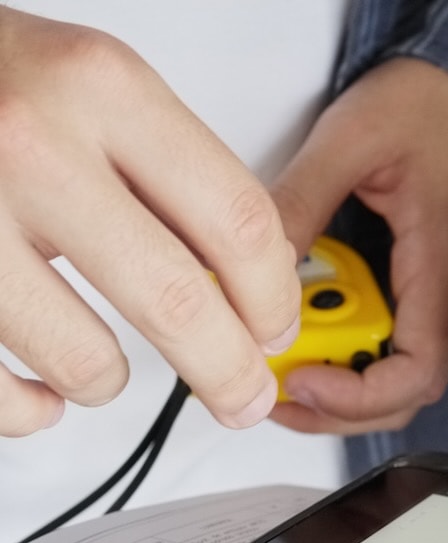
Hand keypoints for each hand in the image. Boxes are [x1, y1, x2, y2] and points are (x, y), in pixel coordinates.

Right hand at [0, 9, 300, 437]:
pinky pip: (2, 392)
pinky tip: (42, 389)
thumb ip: (173, 169)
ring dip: (108, 382)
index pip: (237, 222)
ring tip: (105, 368)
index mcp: (102, 90)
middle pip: (178, 302)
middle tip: (244, 395)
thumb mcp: (96, 84)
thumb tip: (258, 274)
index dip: (272, 296)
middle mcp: (34, 147)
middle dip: (229, 372)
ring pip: (86, 361)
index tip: (275, 329)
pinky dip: (31, 408)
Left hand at [268, 57, 447, 433]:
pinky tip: (323, 321)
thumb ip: (299, 204)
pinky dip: (362, 345)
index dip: (353, 400)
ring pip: (404, 371)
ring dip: (345, 374)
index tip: (298, 381)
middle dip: (334, 404)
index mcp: (443, 268)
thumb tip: (242, 263)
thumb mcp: (352, 140)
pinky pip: (409, 340)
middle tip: (273, 383)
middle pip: (402, 392)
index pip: (413, 376)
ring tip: (289, 351)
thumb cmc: (442, 106)